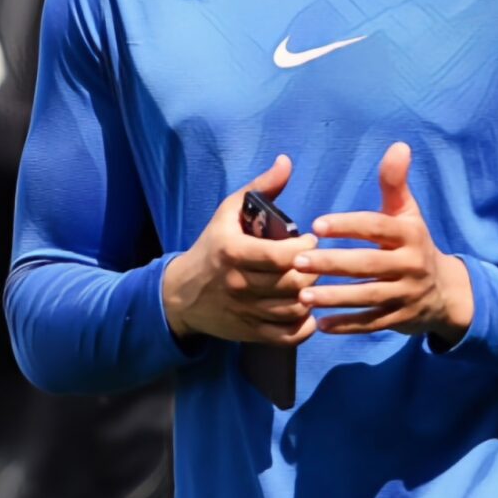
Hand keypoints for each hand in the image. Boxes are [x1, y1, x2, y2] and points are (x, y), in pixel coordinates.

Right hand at [161, 157, 317, 344]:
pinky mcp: (249, 333)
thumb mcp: (228, 213)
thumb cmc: (212, 247)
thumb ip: (260, 187)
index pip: (281, 256)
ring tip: (311, 281)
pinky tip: (307, 310)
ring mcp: (245, 312)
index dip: (305, 248)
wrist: (180, 294)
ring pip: (294, 309)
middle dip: (314, 270)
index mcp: (233, 252)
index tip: (310, 240)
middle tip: (317, 261)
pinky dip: (305, 326)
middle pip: (293, 283)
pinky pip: (287, 335)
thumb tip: (286, 162)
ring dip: (312, 295)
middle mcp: (239, 284)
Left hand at [296, 143, 475, 343]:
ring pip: (368, 297)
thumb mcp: (408, 213)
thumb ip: (395, 183)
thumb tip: (398, 146)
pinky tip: (319, 324)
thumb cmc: (414, 244)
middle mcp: (410, 264)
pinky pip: (371, 323)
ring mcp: (406, 294)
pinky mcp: (400, 318)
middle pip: (369, 265)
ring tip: (302, 296)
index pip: (377, 227)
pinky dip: (347, 325)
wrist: (445, 291)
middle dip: (333, 264)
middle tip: (297, 263)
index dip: (348, 225)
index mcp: (410, 235)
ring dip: (335, 298)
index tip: (316, 225)